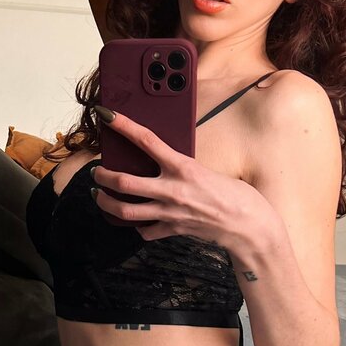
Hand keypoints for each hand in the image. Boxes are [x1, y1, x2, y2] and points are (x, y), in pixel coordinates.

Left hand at [91, 108, 268, 252]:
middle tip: (96, 172)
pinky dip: (136, 225)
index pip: (147, 140)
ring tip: (99, 196)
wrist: (249, 228)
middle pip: (124, 182)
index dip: (124, 126)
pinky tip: (134, 220)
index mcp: (184, 167)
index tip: (107, 115)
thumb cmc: (238, 196)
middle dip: (103, 176)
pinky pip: (145, 230)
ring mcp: (170, 212)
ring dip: (106, 203)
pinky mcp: (172, 229)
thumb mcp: (207, 171)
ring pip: (125, 210)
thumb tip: (163, 162)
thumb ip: (183, 168)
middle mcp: (172, 190)